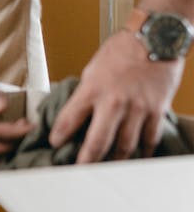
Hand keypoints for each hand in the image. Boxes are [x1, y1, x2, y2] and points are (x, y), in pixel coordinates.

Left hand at [50, 30, 181, 162]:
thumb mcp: (92, 69)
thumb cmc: (121, 51)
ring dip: (115, 161)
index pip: (69, 119)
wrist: (154, 38)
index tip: (54, 144)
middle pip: (98, 141)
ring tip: (106, 171)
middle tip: (79, 173)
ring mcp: (137, 108)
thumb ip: (86, 93)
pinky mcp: (156, 110)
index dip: (59, 135)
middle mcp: (114, 102)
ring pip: (125, 145)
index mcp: (92, 89)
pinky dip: (142, 152)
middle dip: (87, 161)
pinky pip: (149, 139)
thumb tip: (76, 114)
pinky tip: (136, 159)